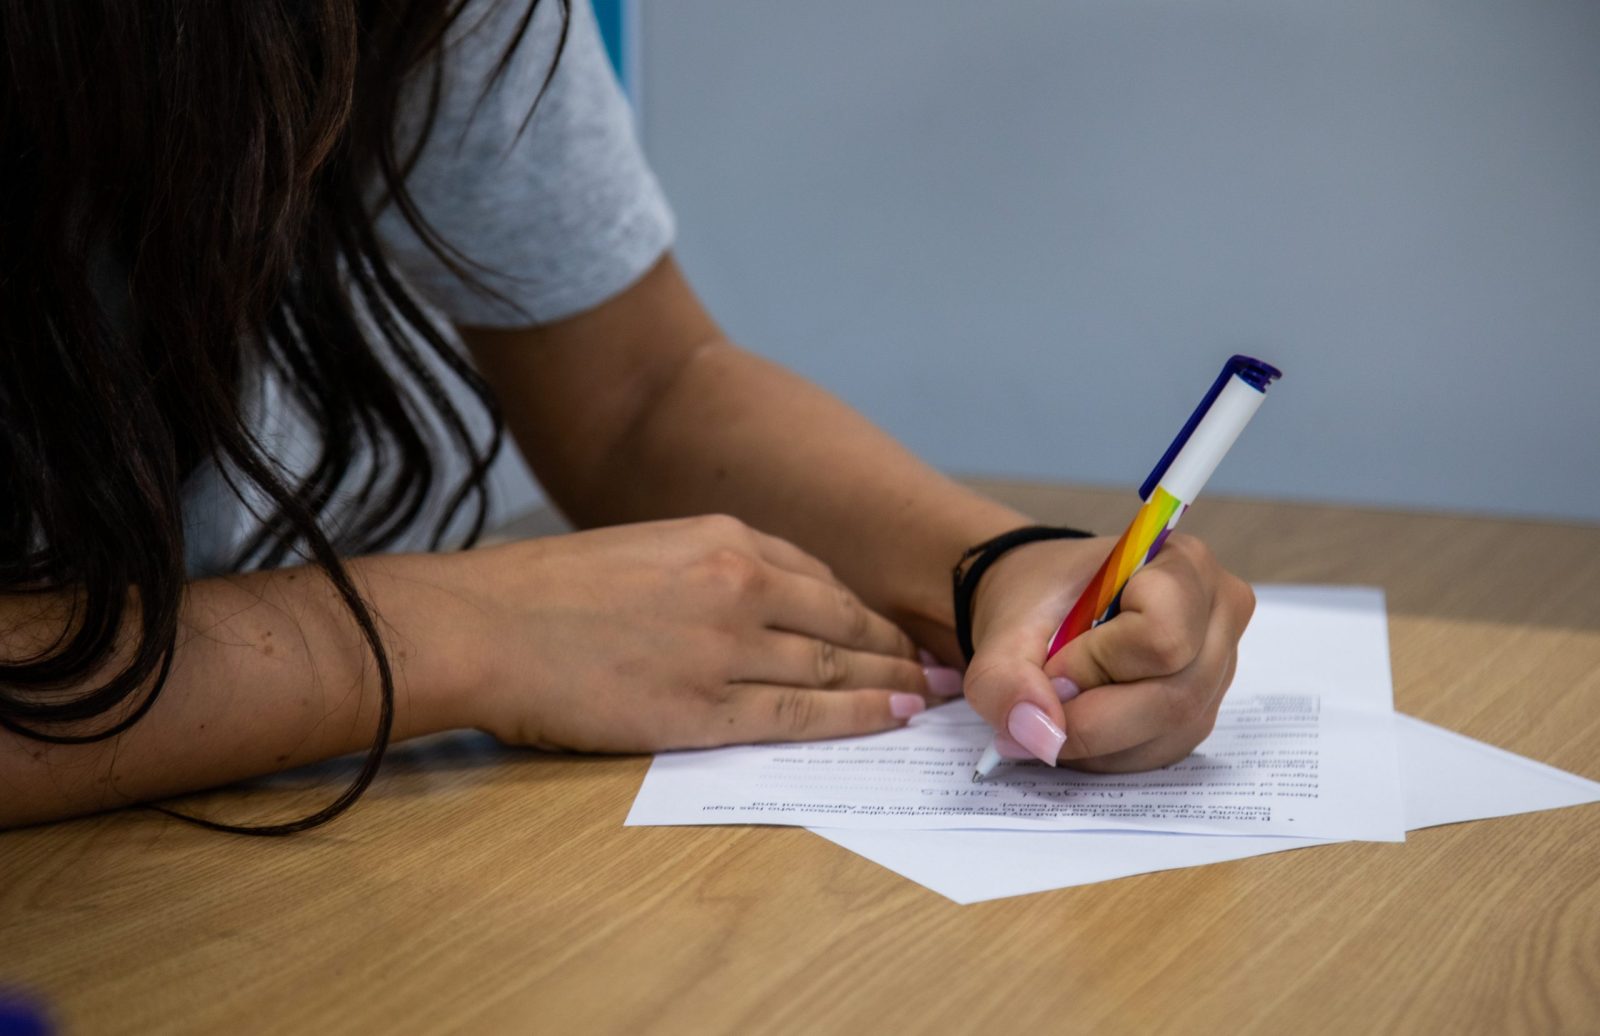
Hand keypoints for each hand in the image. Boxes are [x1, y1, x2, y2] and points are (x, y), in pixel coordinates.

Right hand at [435, 515, 960, 751]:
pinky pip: (797, 713)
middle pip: (841, 620)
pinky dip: (851, 716)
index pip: (818, 577)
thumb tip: (750, 603)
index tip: (890, 629)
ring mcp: (725, 648)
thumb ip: (704, 571)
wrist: (484, 625)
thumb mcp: (642, 550)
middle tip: (937, 668)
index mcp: (720, 538)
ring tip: (926, 699)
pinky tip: (885, 719)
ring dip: (888, 684)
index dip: (863, 609)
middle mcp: (738, 585)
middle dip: (894, 647)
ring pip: (831, 666)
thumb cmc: (546, 590)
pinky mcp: (702, 709)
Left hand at [962, 533, 1254, 771]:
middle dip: (1092, 715)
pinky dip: (1109, 752)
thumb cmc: (1039, 600)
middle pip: (1173, 698)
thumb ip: (1006, 679)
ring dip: (1097, 741)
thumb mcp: (1005, 629)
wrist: (1048, 606)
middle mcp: (1219, 616)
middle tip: (1046, 694)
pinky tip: (1084, 719)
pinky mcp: (1204, 711)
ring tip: (1061, 704)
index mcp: (1184, 566)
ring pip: (1168, 736)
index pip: (1162, 638)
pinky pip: (1162, 754)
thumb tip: (1041, 737)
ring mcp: (1220, 670)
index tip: (1053, 659)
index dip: (1096, 664)